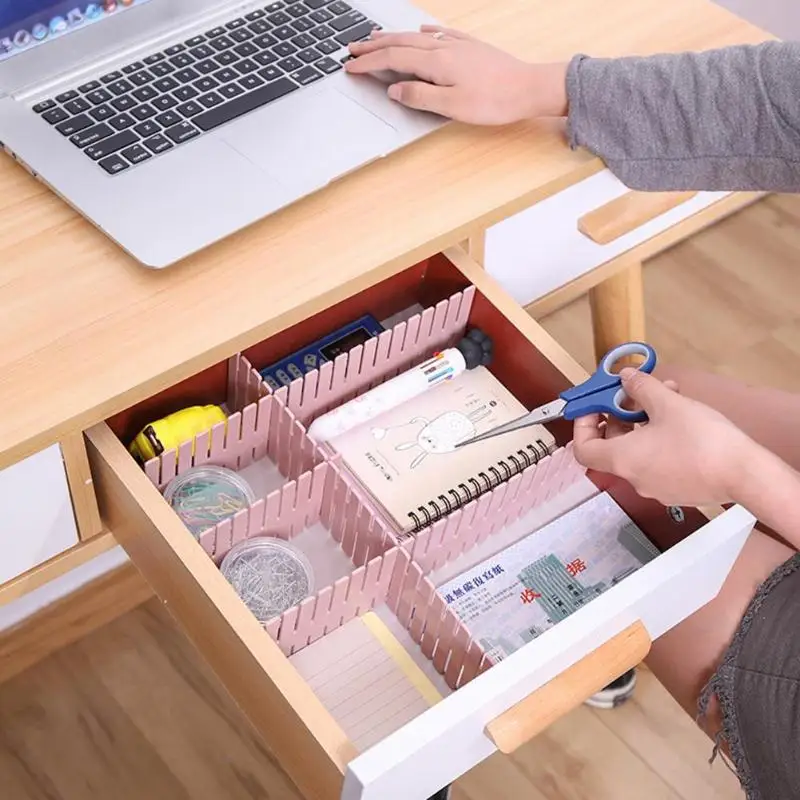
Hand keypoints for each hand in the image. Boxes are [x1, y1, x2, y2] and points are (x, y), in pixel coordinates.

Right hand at [344, 26, 567, 123]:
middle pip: (401, 44)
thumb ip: (420, 97)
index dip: (369, 64)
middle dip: (374, 46)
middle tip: (353, 49)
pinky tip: (422, 29)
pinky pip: (441, 33)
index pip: (393, 60)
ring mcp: (458, 45)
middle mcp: (444, 48)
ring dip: (394, 37)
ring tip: (377, 37)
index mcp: (436, 63)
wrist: (528, 88)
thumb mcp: (453, 106)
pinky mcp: (471, 47)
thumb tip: (394, 90)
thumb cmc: (495, 101)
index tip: (351, 68)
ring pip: (418, 37)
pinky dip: (425, 31)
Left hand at [572, 368, 757, 506]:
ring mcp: (656, 487)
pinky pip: (658, 460)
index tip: (593, 407)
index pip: (583, 449)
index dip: (583, 426)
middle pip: (612, 446)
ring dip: (645, 421)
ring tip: (667, 396)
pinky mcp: (677, 489)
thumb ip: (641, 388)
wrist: (745, 474)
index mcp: (623, 460)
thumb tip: (626, 377)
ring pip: (639, 450)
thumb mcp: (668, 404)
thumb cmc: (702, 440)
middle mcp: (634, 478)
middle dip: (620, 415)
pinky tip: (682, 418)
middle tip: (634, 393)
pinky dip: (660, 438)